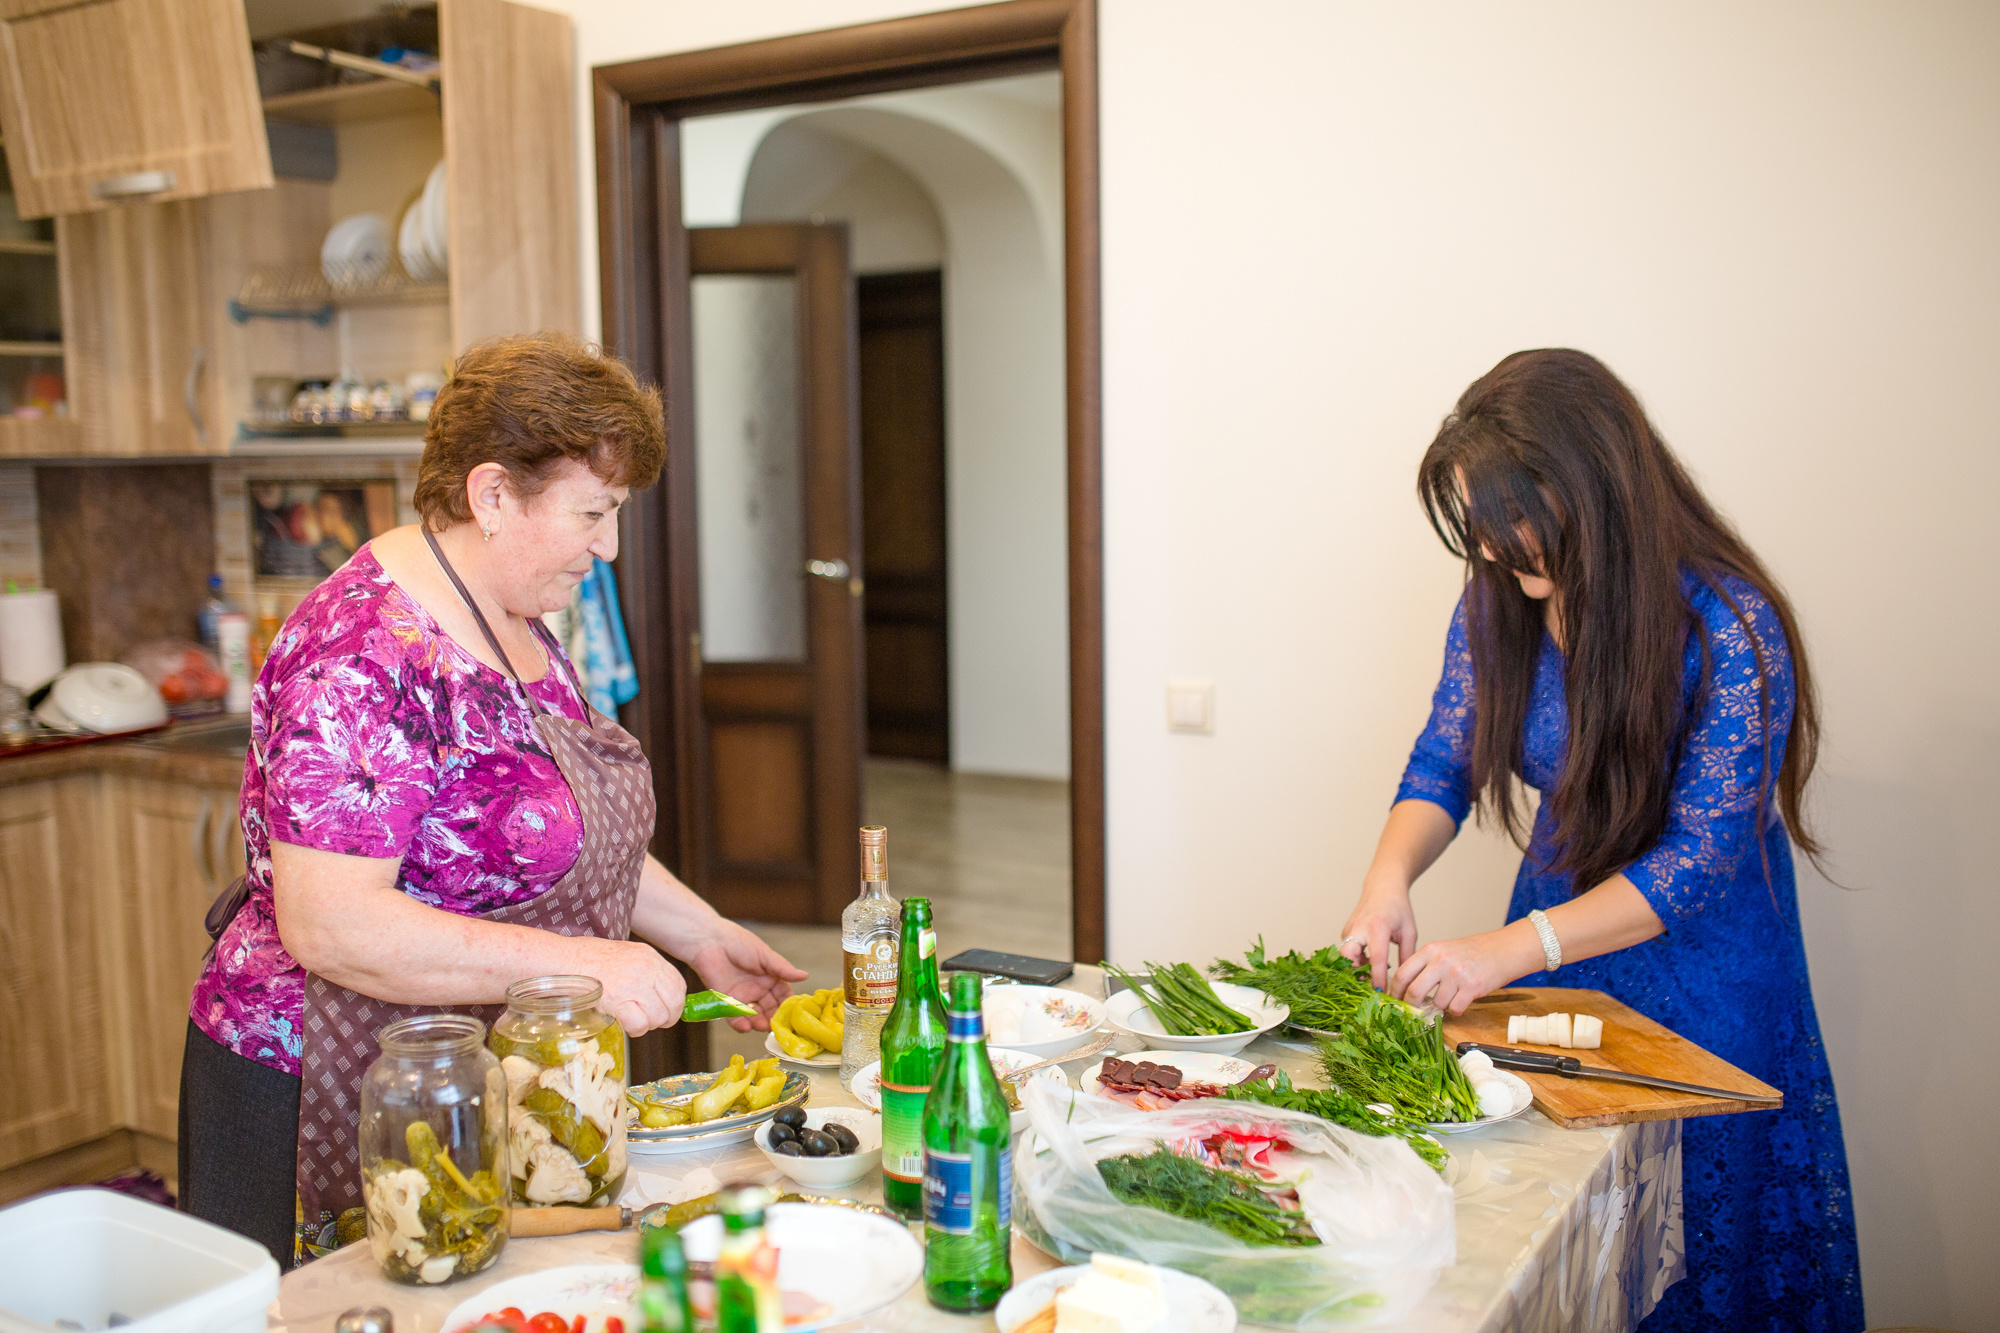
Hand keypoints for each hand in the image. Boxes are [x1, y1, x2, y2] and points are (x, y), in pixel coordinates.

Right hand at [568, 935, 687, 1035]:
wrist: (560, 959)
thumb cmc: (584, 958)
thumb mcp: (623, 955)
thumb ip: (642, 970)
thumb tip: (657, 994)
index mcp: (648, 955)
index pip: (678, 984)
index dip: (675, 1003)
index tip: (665, 1010)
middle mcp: (646, 967)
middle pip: (674, 1003)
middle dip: (665, 1018)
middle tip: (650, 1021)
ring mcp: (633, 983)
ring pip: (658, 1017)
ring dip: (647, 1025)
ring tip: (632, 1020)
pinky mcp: (618, 999)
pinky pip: (639, 1024)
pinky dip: (634, 1030)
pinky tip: (624, 1023)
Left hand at [684, 920, 809, 1032]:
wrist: (710, 942)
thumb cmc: (739, 943)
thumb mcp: (764, 956)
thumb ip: (782, 968)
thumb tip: (805, 975)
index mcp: (770, 978)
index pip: (783, 996)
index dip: (788, 1005)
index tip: (794, 1014)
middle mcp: (758, 990)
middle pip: (770, 1009)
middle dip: (774, 1018)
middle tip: (778, 1025)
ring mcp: (742, 997)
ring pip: (754, 1016)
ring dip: (759, 1023)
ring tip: (762, 1026)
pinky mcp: (726, 1002)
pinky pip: (735, 1017)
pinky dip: (740, 1024)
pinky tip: (746, 1026)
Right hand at [1340, 878, 1418, 990]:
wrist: (1383, 887)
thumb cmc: (1398, 908)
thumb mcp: (1409, 932)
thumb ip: (1407, 956)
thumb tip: (1405, 979)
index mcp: (1378, 928)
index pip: (1376, 959)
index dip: (1378, 978)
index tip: (1382, 993)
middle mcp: (1359, 928)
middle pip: (1347, 957)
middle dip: (1355, 973)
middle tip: (1369, 984)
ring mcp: (1349, 928)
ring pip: (1344, 955)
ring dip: (1355, 967)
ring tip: (1370, 974)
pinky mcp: (1345, 930)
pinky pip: (1346, 949)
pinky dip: (1354, 959)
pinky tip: (1368, 962)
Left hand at [1388, 925, 1539, 1015]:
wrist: (1505, 949)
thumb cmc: (1474, 952)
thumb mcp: (1445, 950)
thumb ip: (1427, 966)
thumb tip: (1406, 990)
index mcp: (1431, 950)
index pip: (1402, 974)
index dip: (1395, 991)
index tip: (1394, 1001)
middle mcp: (1441, 961)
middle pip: (1414, 991)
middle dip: (1412, 1006)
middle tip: (1414, 1011)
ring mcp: (1456, 974)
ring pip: (1436, 1003)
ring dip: (1442, 1006)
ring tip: (1453, 995)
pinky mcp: (1472, 987)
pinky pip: (1455, 1009)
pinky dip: (1457, 1009)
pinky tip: (1464, 999)